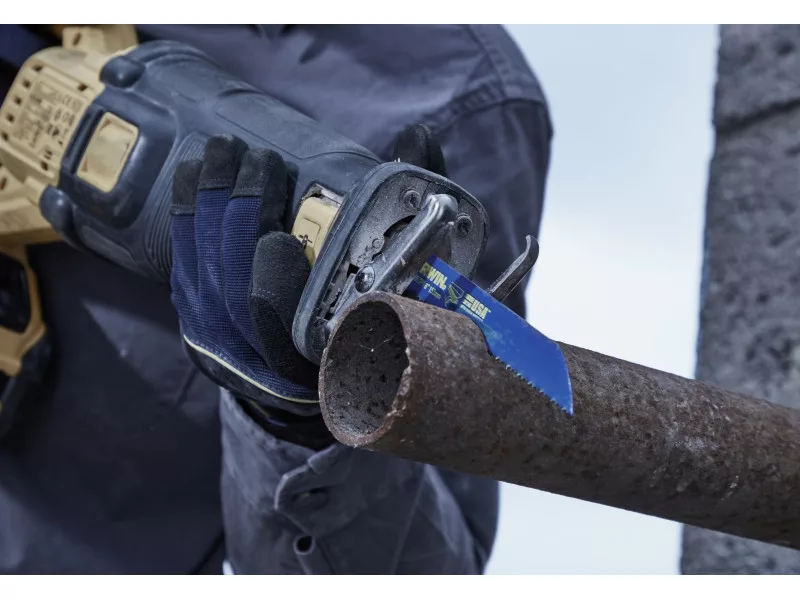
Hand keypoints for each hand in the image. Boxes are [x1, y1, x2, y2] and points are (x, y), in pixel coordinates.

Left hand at [169, 125, 447, 442]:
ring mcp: (223, 348)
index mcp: (316, 363)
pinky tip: (191, 178)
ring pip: (202, 272)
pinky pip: (182, 269)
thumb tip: (417, 135)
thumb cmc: (374, 322)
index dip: (271, 289)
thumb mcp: (407, 286)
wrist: (324, 378)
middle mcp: (263, 365)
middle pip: (232, 287)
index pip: (282, 335)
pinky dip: (185, 220)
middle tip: (256, 158)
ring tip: (221, 151)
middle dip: (238, 214)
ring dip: (207, 205)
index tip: (277, 239)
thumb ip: (413, 211)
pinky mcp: (199, 325)